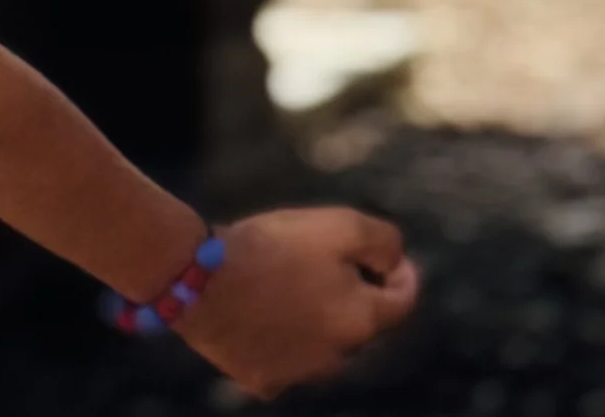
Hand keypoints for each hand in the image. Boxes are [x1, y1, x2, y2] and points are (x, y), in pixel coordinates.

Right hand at [175, 207, 417, 400]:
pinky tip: (261, 308)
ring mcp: (301, 375)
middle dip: (353, 293)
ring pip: (323, 343)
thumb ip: (382, 241)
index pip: (401, 302)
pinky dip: (282, 336)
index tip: (393, 259)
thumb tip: (398, 261)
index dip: (402, 274)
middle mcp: (339, 358)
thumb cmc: (274, 246)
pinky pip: (285, 356)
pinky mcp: (265, 381)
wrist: (202, 279)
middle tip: (324, 260)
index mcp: (362, 320)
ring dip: (318, 317)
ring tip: (287, 280)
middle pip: (359, 322)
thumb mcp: (339, 225)